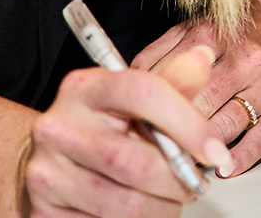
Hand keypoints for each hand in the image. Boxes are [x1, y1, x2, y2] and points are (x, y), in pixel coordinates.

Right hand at [23, 45, 230, 216]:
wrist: (46, 160)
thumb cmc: (99, 127)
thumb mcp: (133, 101)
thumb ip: (172, 85)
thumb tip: (203, 58)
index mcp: (83, 88)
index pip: (142, 93)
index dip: (188, 124)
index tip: (215, 150)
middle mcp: (58, 127)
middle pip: (135, 162)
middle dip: (178, 180)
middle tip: (194, 183)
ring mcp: (46, 172)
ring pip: (125, 204)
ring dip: (162, 208)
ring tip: (168, 198)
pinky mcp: (44, 212)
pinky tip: (137, 208)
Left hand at [132, 0, 260, 177]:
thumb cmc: (234, 31)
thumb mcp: (190, 29)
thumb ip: (157, 54)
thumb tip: (128, 86)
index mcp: (213, 36)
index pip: (176, 80)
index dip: (153, 107)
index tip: (138, 126)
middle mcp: (245, 58)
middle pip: (201, 106)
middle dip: (175, 130)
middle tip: (157, 147)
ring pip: (227, 126)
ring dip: (201, 147)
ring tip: (183, 158)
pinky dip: (241, 158)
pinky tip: (224, 167)